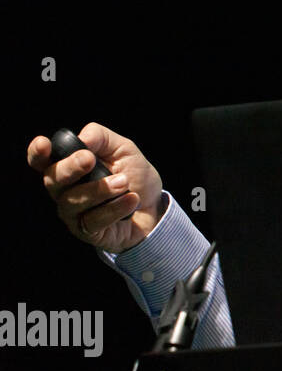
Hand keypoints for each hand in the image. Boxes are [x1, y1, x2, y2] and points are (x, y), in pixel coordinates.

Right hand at [27, 122, 164, 253]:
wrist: (155, 207)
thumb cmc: (134, 175)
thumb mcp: (123, 150)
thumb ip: (101, 139)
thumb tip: (82, 138)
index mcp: (68, 167)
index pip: (42, 161)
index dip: (37, 153)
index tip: (43, 143)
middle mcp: (63, 191)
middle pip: (52, 180)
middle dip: (69, 168)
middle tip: (89, 159)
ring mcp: (73, 213)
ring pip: (73, 201)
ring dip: (100, 189)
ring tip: (124, 182)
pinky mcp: (87, 231)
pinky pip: (94, 220)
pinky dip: (115, 208)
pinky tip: (132, 199)